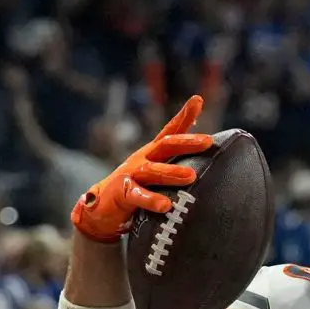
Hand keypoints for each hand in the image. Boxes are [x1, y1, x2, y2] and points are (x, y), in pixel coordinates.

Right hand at [71, 95, 212, 242]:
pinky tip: (165, 205)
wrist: (101, 208)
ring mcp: (131, 175)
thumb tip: (208, 167)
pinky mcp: (121, 193)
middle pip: (165, 146)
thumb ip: (178, 168)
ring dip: (171, 172)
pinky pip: (137, 196)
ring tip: (191, 176)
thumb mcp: (158, 175)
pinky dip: (151, 200)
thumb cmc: (137, 190)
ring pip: (153, 170)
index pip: (170, 131)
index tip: (198, 100)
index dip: (184, 116)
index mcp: (153, 153)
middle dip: (186, 142)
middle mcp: (142, 159)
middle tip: (207, 141)